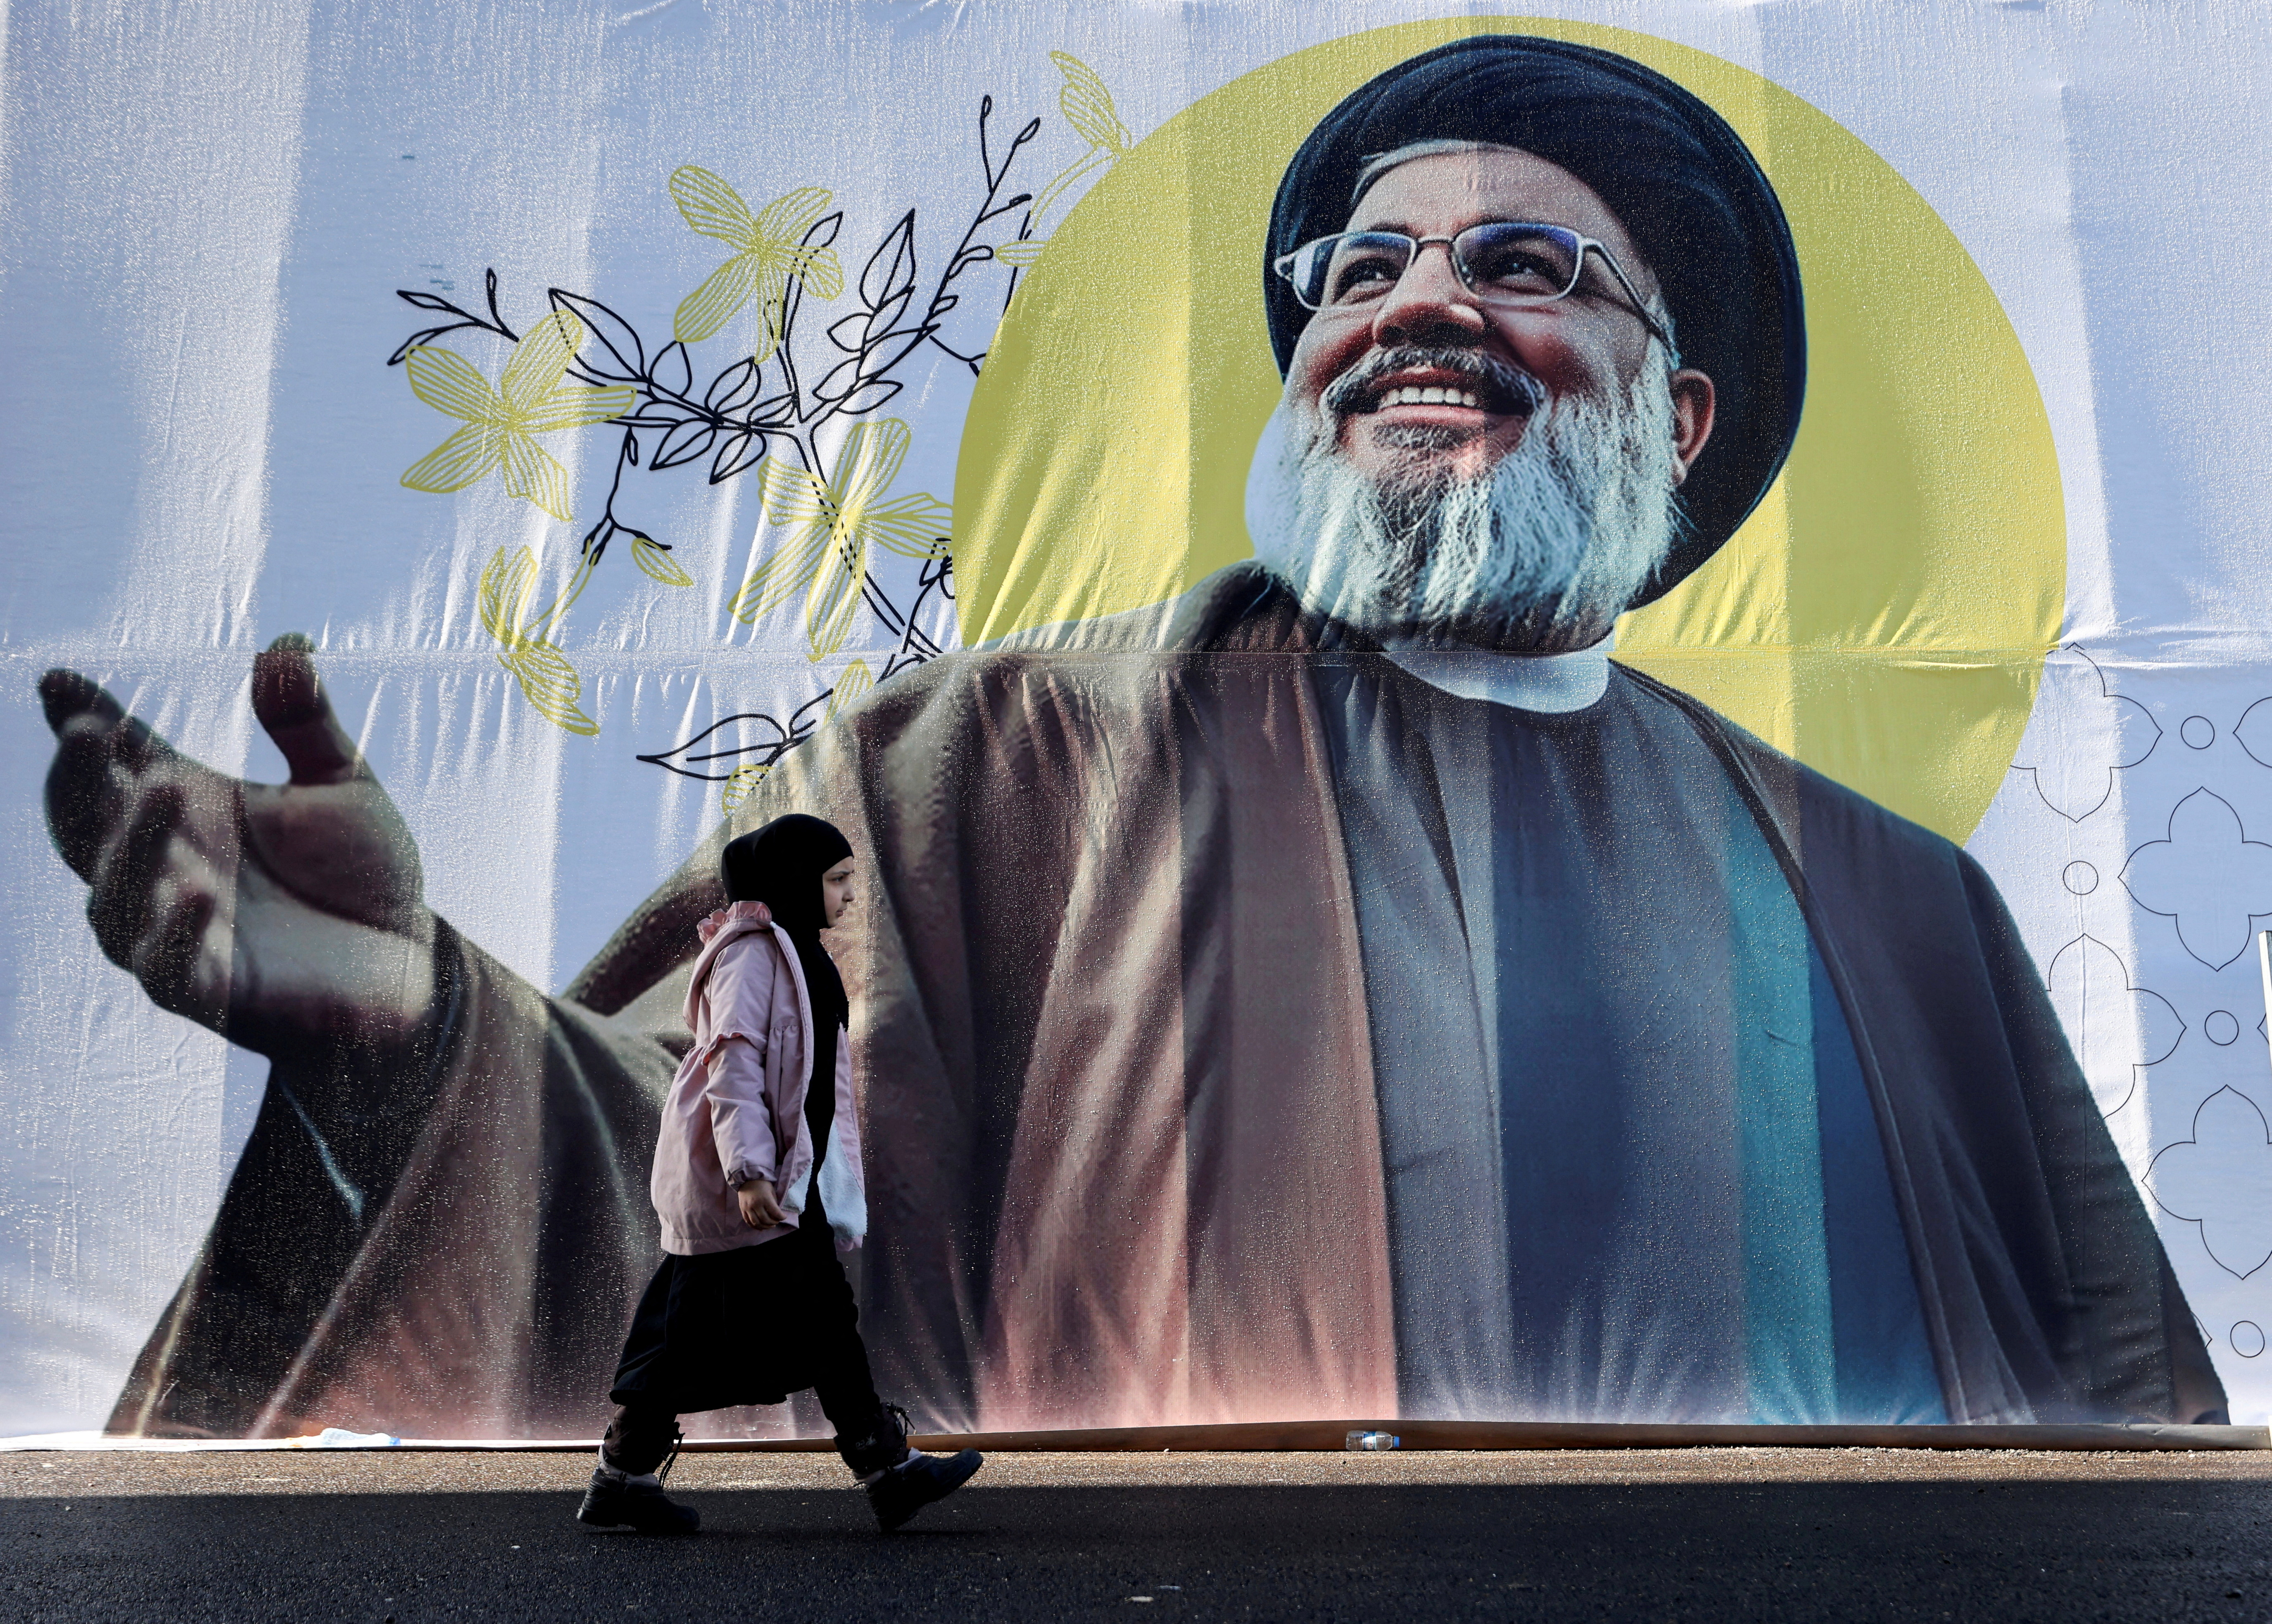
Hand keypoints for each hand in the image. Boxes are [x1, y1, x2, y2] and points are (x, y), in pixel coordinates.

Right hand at [39, 634, 436, 1061]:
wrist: (408, 964)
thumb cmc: (361, 874)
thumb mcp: (344, 786)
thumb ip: (307, 722)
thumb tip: (291, 643)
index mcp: (186, 806)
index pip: (114, 759)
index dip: (81, 718)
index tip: (56, 681)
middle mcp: (165, 866)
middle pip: (86, 822)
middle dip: (76, 778)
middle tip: (86, 731)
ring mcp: (178, 930)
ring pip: (115, 895)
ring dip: (129, 844)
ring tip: (161, 790)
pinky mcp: (212, 993)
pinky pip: (168, 969)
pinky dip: (174, 934)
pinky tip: (198, 897)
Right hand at [737, 1178, 784, 1228]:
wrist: (747, 1179)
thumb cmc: (762, 1184)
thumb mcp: (771, 1191)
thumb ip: (774, 1203)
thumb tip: (776, 1215)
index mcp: (765, 1198)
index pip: (775, 1212)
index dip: (781, 1217)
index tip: (784, 1217)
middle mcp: (756, 1204)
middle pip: (765, 1220)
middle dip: (773, 1223)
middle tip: (776, 1222)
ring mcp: (748, 1208)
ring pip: (756, 1223)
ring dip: (765, 1227)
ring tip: (770, 1226)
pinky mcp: (742, 1210)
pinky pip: (748, 1222)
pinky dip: (755, 1226)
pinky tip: (761, 1227)